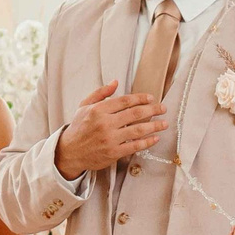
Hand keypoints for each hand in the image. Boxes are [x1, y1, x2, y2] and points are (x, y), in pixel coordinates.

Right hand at [53, 83, 167, 176]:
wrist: (70, 151)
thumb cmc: (78, 128)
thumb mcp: (84, 106)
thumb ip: (100, 93)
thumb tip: (115, 82)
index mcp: (98, 110)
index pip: (125, 101)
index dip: (140, 98)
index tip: (151, 98)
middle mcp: (105, 123)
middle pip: (135, 114)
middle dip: (152, 110)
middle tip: (163, 108)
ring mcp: (110, 139)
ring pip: (138, 130)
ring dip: (154, 126)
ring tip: (164, 123)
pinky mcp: (113, 153)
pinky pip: (134, 146)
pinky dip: (147, 142)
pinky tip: (155, 138)